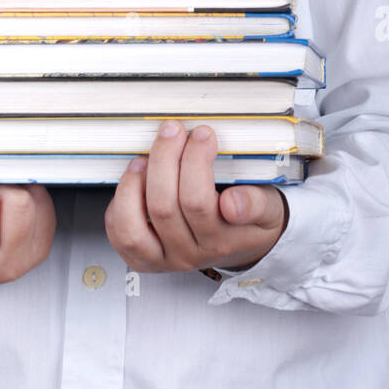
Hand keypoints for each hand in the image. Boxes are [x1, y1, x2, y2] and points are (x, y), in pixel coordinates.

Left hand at [104, 121, 288, 273]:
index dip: (196, 163)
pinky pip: (120, 234)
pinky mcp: (142, 258)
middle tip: (175, 130)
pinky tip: (136, 179)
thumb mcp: (268, 210)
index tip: (204, 134)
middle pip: (164, 207)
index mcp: (222, 240)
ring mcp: (164, 258)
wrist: (240, 245)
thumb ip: (256, 204)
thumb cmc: (249, 220)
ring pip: (134, 227)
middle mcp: (190, 253)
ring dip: (134, 185)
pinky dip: (121, 203)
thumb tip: (233, 204)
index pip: (199, 204)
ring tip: (145, 157)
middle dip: (165, 158)